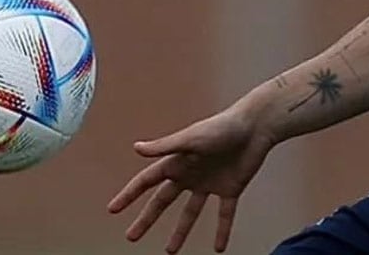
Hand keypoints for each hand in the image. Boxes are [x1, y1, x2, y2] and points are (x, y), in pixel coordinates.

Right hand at [107, 100, 275, 252]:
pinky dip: (223, 231)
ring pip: (191, 212)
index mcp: (177, 161)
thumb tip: (136, 148)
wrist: (256, 127)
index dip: (130, 195)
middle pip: (163, 201)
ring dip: (181, 232)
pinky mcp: (231, 188)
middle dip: (147, 219)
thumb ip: (165, 146)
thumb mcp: (191, 138)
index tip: (113, 209)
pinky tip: (219, 248)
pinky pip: (225, 214)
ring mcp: (210, 183)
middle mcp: (190, 174)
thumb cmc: (222, 127)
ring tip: (170, 251)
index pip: (147, 181)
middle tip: (132, 237)